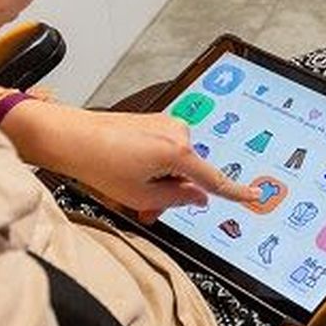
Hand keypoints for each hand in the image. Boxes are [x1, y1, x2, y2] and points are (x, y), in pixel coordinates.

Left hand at [17, 104, 257, 216]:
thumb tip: (198, 196)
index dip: (236, 192)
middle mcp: (178, 132)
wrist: (71, 136)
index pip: (214, 180)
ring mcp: (167, 124)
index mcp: (179, 152)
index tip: (254, 195)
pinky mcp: (155, 121)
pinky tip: (128, 168)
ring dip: (159, 178)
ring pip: (176, 163)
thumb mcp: (141, 196)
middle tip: (145, 204)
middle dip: (172, 191)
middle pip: (190, 173)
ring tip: (129, 185)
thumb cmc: (99, 162)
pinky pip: (165, 150)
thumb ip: (178, 199)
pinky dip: (153, 164)